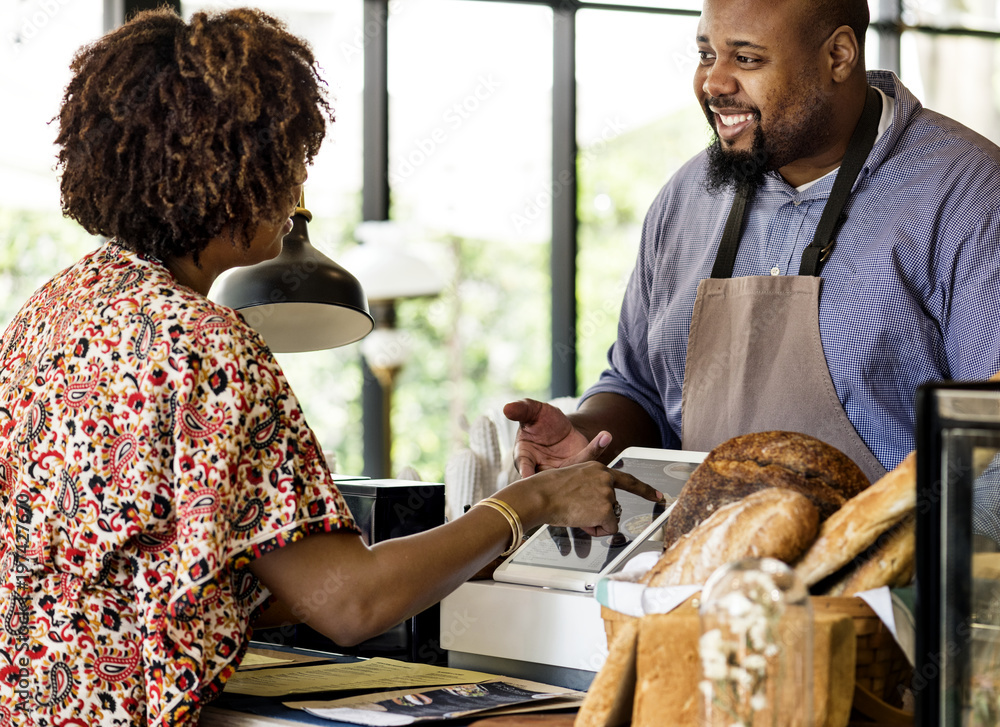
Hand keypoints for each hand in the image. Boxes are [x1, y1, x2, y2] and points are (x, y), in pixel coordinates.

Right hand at [503, 398, 611, 477]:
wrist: (559, 426)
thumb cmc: (540, 420)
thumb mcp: (531, 411)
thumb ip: (521, 410)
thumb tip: (507, 408)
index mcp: (524, 456)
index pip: (523, 465)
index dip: (526, 471)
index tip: (529, 475)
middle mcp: (542, 468)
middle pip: (550, 476)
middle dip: (560, 476)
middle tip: (574, 467)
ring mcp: (561, 471)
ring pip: (573, 470)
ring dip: (588, 455)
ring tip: (602, 439)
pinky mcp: (578, 467)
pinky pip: (587, 461)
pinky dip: (597, 448)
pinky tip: (605, 436)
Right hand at [505, 460, 662, 536]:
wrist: (540, 495)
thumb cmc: (548, 488)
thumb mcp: (572, 473)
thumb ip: (589, 477)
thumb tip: (601, 477)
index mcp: (599, 469)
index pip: (628, 480)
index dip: (645, 490)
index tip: (659, 496)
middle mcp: (606, 478)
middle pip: (614, 506)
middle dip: (599, 514)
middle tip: (577, 509)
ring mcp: (607, 494)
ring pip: (609, 518)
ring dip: (594, 521)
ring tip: (575, 512)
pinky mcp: (605, 510)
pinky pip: (608, 530)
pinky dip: (594, 530)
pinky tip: (579, 519)